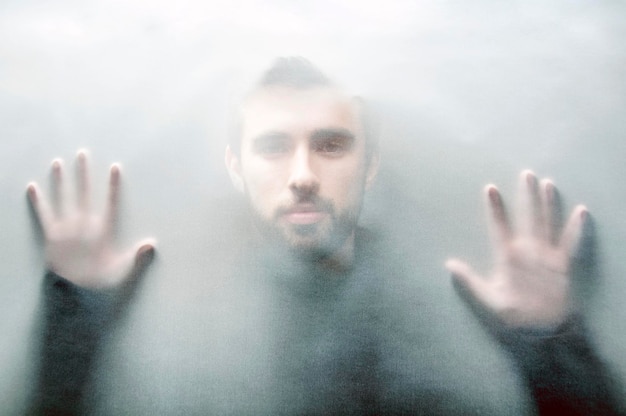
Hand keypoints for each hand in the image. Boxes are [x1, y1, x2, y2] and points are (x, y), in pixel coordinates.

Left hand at [27, 150, 154, 288]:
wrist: (72, 290)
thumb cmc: (99, 278)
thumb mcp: (122, 269)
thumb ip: (136, 256)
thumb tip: (152, 243)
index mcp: (102, 230)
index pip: (110, 202)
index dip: (113, 184)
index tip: (115, 167)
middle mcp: (83, 224)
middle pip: (84, 193)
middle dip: (83, 173)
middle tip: (81, 154)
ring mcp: (65, 227)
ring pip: (63, 198)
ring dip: (60, 180)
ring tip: (58, 163)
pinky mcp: (51, 234)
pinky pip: (43, 214)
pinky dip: (38, 200)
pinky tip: (32, 186)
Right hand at [446, 170, 586, 330]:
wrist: (549, 329)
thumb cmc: (516, 314)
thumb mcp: (488, 299)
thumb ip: (469, 280)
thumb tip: (449, 264)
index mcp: (509, 256)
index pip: (499, 225)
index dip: (495, 206)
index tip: (491, 188)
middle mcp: (530, 250)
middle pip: (528, 216)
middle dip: (527, 194)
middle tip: (528, 174)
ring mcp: (549, 255)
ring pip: (549, 223)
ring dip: (549, 202)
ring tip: (548, 183)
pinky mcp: (565, 263)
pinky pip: (572, 241)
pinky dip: (577, 226)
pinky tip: (582, 210)